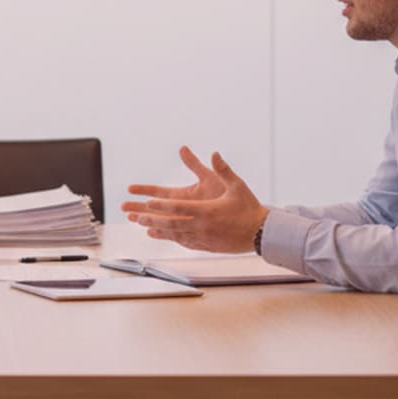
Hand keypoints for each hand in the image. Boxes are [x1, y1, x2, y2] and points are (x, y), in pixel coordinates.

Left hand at [121, 147, 267, 252]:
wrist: (262, 233)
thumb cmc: (249, 207)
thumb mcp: (237, 185)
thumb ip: (223, 169)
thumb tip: (214, 153)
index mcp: (207, 210)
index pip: (179, 207)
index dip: (162, 205)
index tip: (148, 202)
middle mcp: (202, 225)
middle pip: (172, 222)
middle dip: (152, 218)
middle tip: (135, 215)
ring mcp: (204, 237)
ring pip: (175, 234)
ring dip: (158, 229)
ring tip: (143, 226)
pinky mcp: (207, 245)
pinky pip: (184, 243)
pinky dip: (171, 239)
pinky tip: (162, 236)